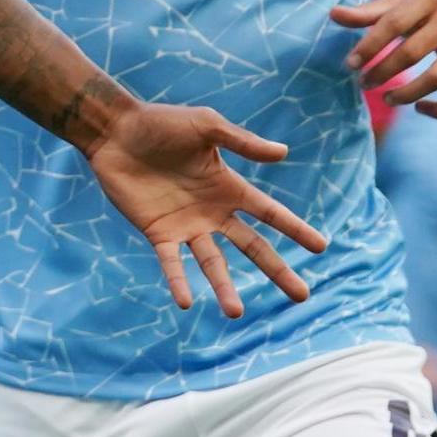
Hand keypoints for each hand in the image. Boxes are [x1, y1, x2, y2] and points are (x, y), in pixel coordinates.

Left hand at [81, 103, 328, 317]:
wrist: (115, 131)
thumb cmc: (161, 123)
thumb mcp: (206, 126)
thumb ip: (241, 142)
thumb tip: (283, 153)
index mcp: (229, 187)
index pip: (270, 213)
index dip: (295, 229)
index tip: (321, 247)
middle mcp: (212, 212)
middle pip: (251, 246)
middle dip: (277, 270)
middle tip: (302, 296)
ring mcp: (185, 225)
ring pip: (212, 263)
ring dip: (224, 287)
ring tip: (236, 313)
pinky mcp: (157, 232)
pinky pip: (171, 262)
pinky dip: (178, 280)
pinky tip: (185, 301)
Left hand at [333, 0, 436, 118]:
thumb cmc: (427, 8)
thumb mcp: (400, 3)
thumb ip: (367, 13)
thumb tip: (333, 14)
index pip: (393, 24)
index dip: (369, 46)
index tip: (350, 64)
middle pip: (411, 53)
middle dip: (381, 71)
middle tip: (363, 82)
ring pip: (436, 78)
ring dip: (406, 94)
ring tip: (386, 98)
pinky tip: (419, 108)